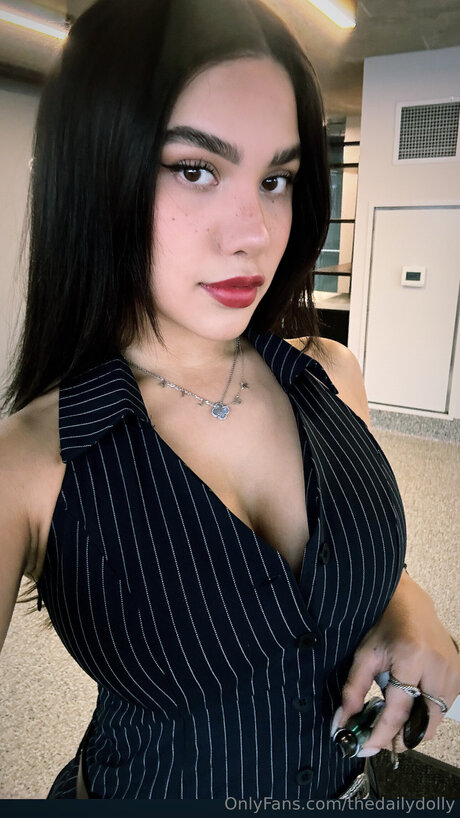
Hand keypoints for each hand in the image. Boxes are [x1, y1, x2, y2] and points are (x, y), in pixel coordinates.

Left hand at [337, 571, 459, 755]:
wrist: (411, 605)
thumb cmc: (387, 627)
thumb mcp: (365, 654)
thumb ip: (353, 689)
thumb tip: (342, 721)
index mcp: (412, 658)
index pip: (399, 710)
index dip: (382, 734)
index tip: (367, 747)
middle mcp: (438, 668)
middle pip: (424, 723)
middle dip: (401, 737)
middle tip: (380, 737)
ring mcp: (453, 672)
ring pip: (436, 721)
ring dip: (414, 727)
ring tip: (392, 719)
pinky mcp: (459, 676)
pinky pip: (443, 708)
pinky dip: (425, 714)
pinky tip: (409, 705)